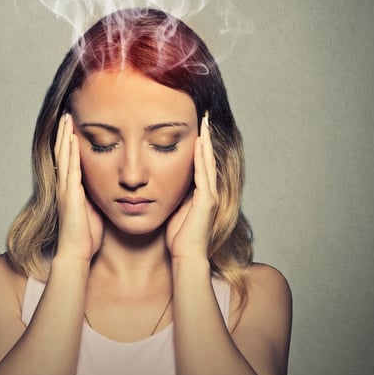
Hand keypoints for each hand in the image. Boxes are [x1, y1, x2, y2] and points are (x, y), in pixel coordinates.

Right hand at [54, 113, 103, 261]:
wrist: (76, 253)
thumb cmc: (87, 235)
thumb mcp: (94, 208)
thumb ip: (96, 194)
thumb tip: (109, 183)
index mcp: (71, 187)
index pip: (69, 158)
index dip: (69, 140)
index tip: (72, 123)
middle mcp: (65, 185)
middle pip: (62, 152)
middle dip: (64, 132)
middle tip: (67, 113)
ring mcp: (65, 189)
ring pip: (64, 157)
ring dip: (65, 137)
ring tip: (67, 119)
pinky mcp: (70, 195)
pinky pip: (70, 170)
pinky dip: (71, 154)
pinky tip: (72, 140)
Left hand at [165, 114, 217, 260]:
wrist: (186, 257)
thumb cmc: (178, 237)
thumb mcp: (175, 209)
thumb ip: (175, 195)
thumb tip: (163, 181)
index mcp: (202, 194)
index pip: (201, 163)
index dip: (200, 145)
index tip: (197, 127)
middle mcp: (210, 192)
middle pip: (208, 158)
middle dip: (207, 137)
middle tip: (205, 117)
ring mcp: (210, 196)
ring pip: (208, 162)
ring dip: (207, 142)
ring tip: (205, 123)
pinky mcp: (207, 201)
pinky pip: (204, 174)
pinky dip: (202, 158)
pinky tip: (200, 143)